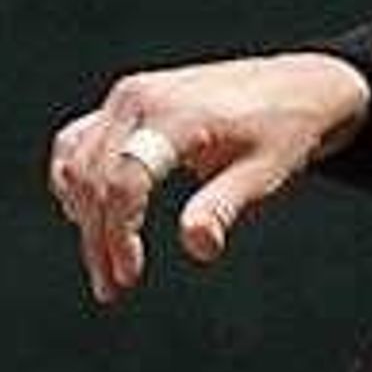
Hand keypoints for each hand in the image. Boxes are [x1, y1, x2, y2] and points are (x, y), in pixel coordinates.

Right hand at [43, 51, 370, 302]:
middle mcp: (138, 99)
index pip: (124, 178)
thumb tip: (197, 247)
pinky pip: (77, 142)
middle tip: (110, 286)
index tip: (129, 275)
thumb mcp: (264, 173)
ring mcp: (126, 98)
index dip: (119, 232)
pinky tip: (84, 213)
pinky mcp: (123, 103)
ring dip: (82, 215)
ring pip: (77, 162)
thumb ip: (223, 206)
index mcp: (175, 115)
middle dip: (96, 236)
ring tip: (101, 259)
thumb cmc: (284, 131)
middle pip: (92, 176)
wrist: (296, 84)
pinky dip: (74, 180)